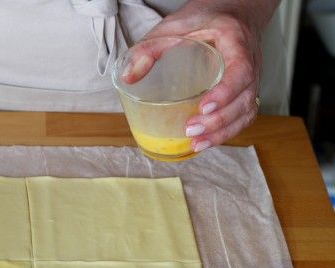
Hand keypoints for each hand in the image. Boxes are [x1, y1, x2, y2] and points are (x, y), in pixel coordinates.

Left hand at [123, 1, 270, 151]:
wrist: (230, 10)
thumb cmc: (204, 18)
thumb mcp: (173, 27)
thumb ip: (149, 49)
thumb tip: (127, 77)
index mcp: (235, 42)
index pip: (241, 70)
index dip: (225, 92)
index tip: (203, 107)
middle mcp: (250, 62)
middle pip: (245, 98)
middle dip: (219, 120)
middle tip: (190, 130)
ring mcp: (251, 78)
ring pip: (247, 111)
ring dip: (224, 132)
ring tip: (197, 143)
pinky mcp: (245, 90)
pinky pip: (244, 114)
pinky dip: (228, 131)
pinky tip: (207, 141)